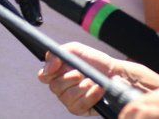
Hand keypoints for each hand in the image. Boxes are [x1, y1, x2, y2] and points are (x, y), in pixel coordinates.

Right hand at [38, 42, 158, 115]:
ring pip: (67, 96)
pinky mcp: (79, 109)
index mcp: (57, 73)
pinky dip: (90, 96)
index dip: (48, 72)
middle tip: (81, 73)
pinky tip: (98, 90)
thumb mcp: (75, 50)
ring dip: (83, 87)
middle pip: (55, 86)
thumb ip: (57, 54)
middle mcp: (61, 87)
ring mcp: (69, 100)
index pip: (43, 76)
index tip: (58, 67)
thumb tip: (47, 68)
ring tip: (93, 81)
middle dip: (70, 78)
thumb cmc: (95, 62)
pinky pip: (78, 105)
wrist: (115, 74)